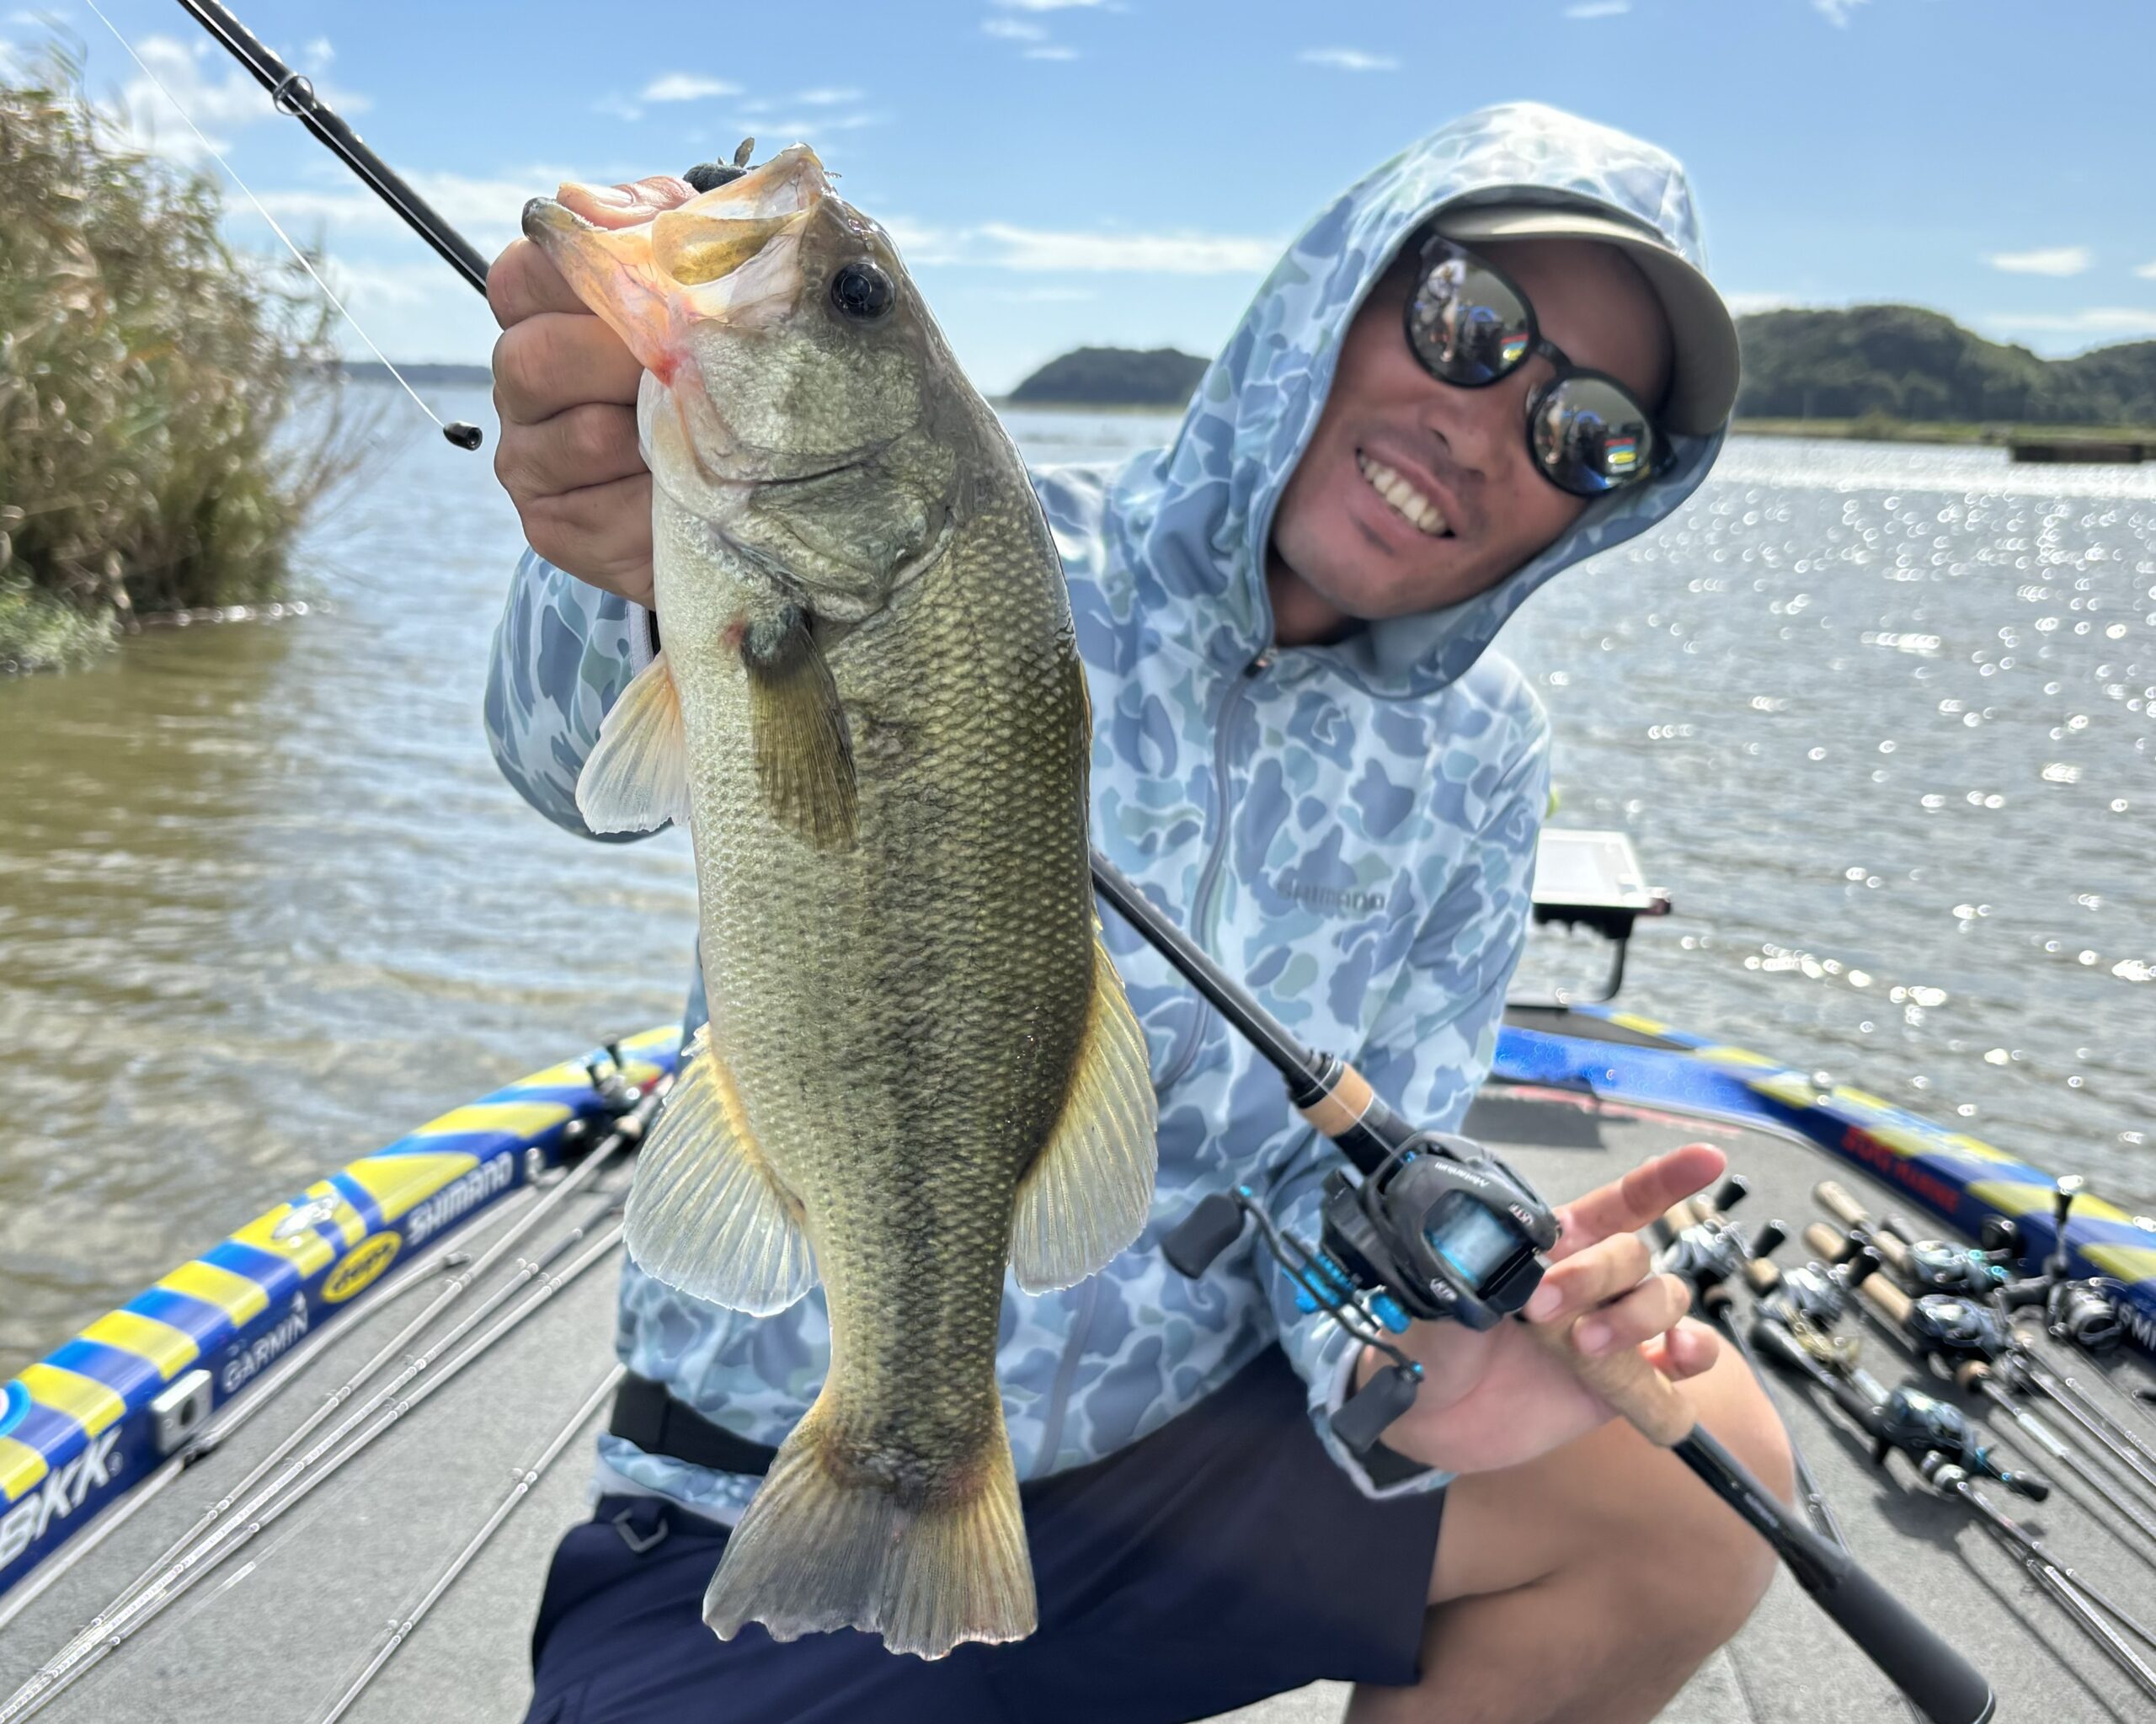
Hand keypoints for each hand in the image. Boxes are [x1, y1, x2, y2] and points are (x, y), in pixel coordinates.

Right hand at [488, 174, 694, 607]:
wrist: (770, 482)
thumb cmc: (727, 363)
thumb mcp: (706, 278)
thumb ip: (655, 226)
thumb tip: (582, 204)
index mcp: (542, 311)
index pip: (523, 276)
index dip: (583, 278)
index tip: (655, 290)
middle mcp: (520, 381)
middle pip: (536, 357)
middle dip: (626, 359)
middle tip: (695, 366)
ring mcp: (529, 458)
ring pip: (580, 437)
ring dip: (659, 433)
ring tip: (716, 431)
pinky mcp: (555, 527)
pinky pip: (604, 513)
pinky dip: (662, 501)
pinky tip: (700, 493)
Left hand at [1350, 1143, 1725, 1476]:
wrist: (1425, 1413)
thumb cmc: (1432, 1335)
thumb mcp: (1444, 1287)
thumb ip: (1479, 1262)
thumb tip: (1505, 1246)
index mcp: (1555, 1243)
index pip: (1620, 1202)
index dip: (1665, 1180)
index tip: (1707, 1160)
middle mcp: (1593, 1280)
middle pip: (1633, 1256)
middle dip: (1595, 1276)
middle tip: (1540, 1310)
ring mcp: (1613, 1331)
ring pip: (1666, 1301)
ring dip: (1636, 1317)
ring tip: (1585, 1347)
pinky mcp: (1624, 1384)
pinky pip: (1682, 1366)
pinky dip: (1691, 1357)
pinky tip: (1672, 1356)